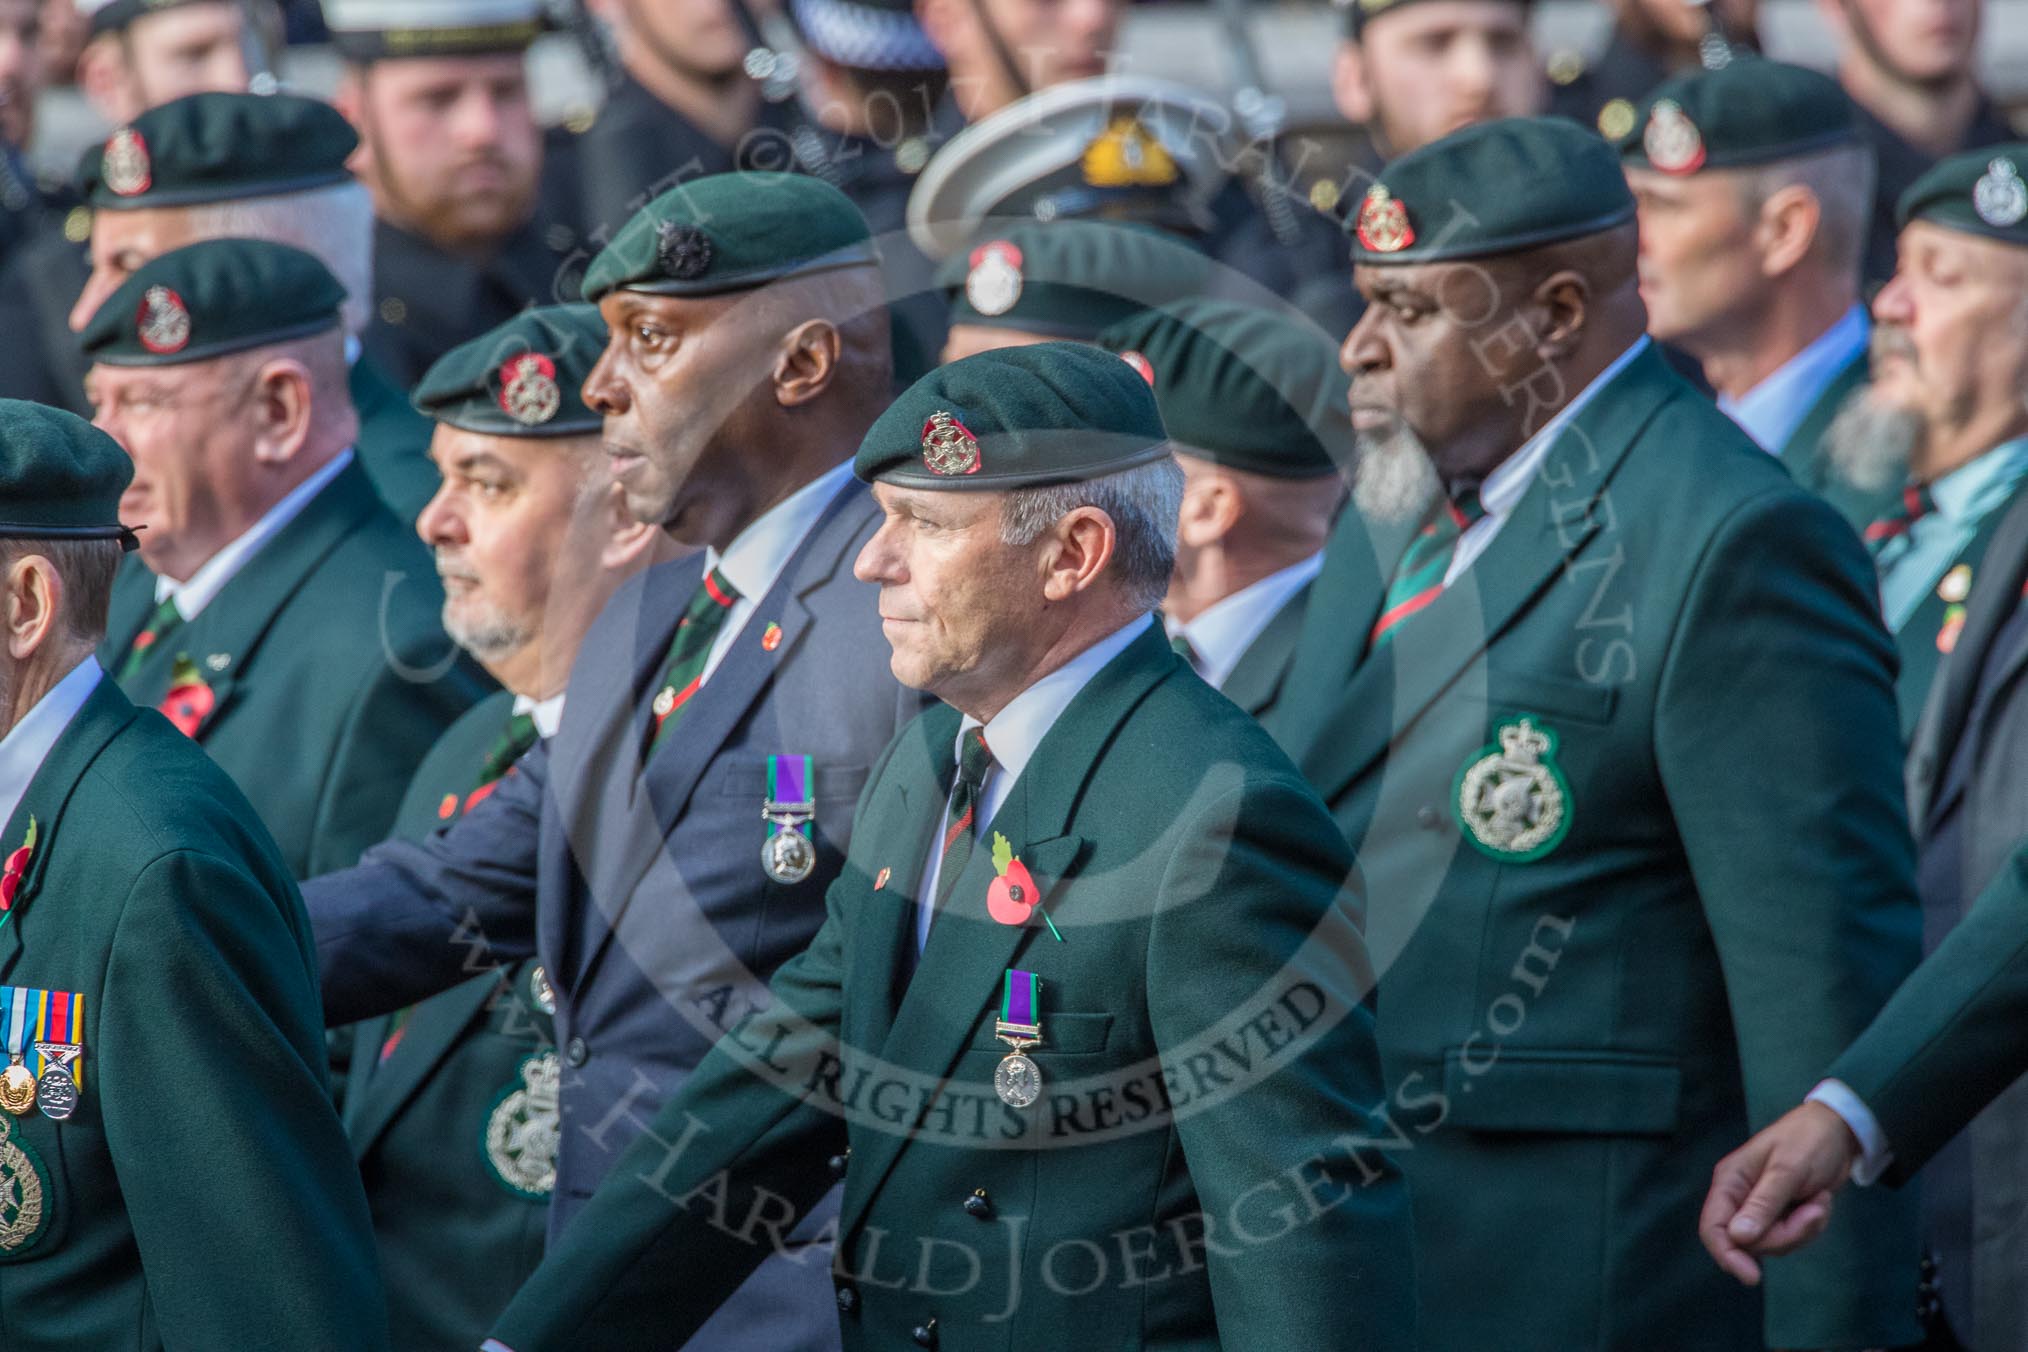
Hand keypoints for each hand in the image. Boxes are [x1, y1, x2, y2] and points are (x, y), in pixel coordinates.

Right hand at [1699, 1101, 1859, 1285]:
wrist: (1839, 1132)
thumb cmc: (1808, 1141)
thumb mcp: (1788, 1170)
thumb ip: (1763, 1204)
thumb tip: (1737, 1238)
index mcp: (1730, 1181)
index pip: (1713, 1227)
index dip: (1726, 1254)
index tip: (1752, 1277)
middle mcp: (1739, 1198)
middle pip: (1749, 1242)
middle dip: (1785, 1234)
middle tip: (1812, 1213)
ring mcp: (1760, 1209)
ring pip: (1773, 1244)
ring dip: (1802, 1229)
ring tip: (1819, 1201)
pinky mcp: (1781, 1216)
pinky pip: (1791, 1239)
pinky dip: (1810, 1227)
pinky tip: (1820, 1202)